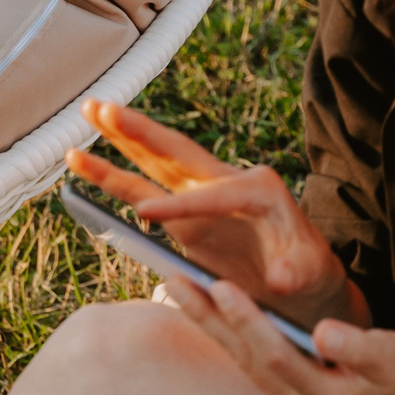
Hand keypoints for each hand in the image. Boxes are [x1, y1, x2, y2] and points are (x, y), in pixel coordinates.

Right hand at [68, 103, 361, 329]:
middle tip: (105, 109)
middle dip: (140, 132)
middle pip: (177, 151)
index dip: (179, 205)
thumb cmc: (313, 276)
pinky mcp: (185, 213)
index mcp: (260, 190)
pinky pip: (141, 190)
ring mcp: (202, 195)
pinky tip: (81, 161)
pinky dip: (113, 176)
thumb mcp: (313, 274)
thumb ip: (297, 271)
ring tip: (87, 111)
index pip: (213, 195)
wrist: (305, 285)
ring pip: (155, 161)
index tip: (145, 214)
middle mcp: (227, 182)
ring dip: (121, 139)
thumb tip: (280, 276)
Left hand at [167, 274, 394, 394]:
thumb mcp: (394, 356)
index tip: (220, 285)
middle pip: (247, 359)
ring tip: (178, 285)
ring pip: (241, 360)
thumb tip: (325, 333)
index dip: (248, 320)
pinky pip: (248, 363)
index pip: (277, 355)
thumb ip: (360, 347)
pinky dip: (225, 333)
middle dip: (209, 318)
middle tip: (174, 278)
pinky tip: (203, 307)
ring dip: (209, 323)